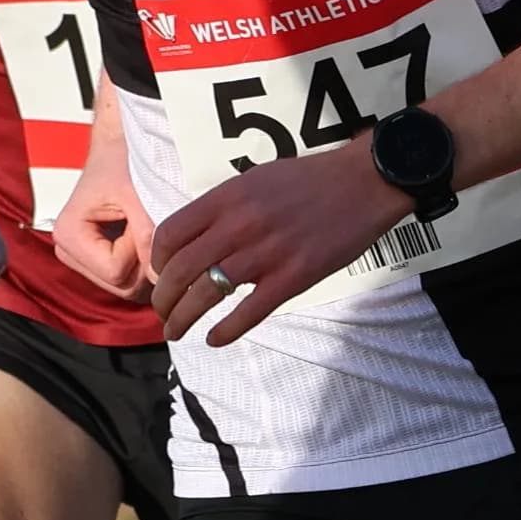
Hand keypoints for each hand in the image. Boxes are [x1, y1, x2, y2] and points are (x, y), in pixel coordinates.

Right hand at [50, 141, 155, 301]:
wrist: (118, 146)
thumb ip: (148, 237)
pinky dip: (141, 260)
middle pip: (119, 285)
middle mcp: (66, 251)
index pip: (114, 272)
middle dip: (142, 258)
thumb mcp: (139, 196)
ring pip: (125, 286)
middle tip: (142, 221)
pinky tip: (138, 234)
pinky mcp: (93, 259)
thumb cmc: (125, 162)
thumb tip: (159, 279)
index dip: (137, 249)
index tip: (137, 216)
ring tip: (140, 224)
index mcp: (67, 234)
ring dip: (143, 259)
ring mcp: (79, 258)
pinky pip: (126, 279)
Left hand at [150, 139, 410, 344]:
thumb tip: (197, 235)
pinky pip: (250, 311)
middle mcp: (238, 225)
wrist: (362, 183)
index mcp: (225, 198)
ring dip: (184, 317)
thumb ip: (224, 207)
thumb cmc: (308, 180)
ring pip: (207, 293)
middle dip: (164, 297)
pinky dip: (226, 330)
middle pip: (181, 269)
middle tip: (162, 311)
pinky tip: (214, 339)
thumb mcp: (254, 180)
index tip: (160, 274)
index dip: (157, 260)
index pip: (171, 234)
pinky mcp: (294, 277)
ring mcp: (266, 253)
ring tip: (176, 330)